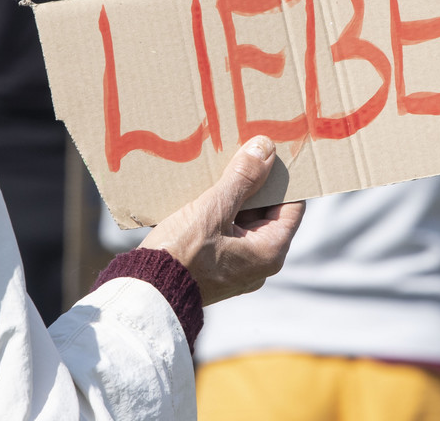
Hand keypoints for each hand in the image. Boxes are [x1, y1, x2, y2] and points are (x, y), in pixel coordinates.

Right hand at [139, 136, 304, 305]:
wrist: (147, 293)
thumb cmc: (182, 253)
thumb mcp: (213, 209)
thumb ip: (242, 178)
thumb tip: (265, 148)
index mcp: (270, 252)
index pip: (292, 206)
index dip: (282, 178)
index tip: (269, 154)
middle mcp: (259, 265)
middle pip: (266, 213)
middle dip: (253, 185)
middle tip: (240, 155)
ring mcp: (237, 269)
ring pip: (243, 223)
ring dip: (232, 199)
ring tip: (217, 171)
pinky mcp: (215, 269)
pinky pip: (225, 234)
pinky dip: (217, 215)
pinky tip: (200, 195)